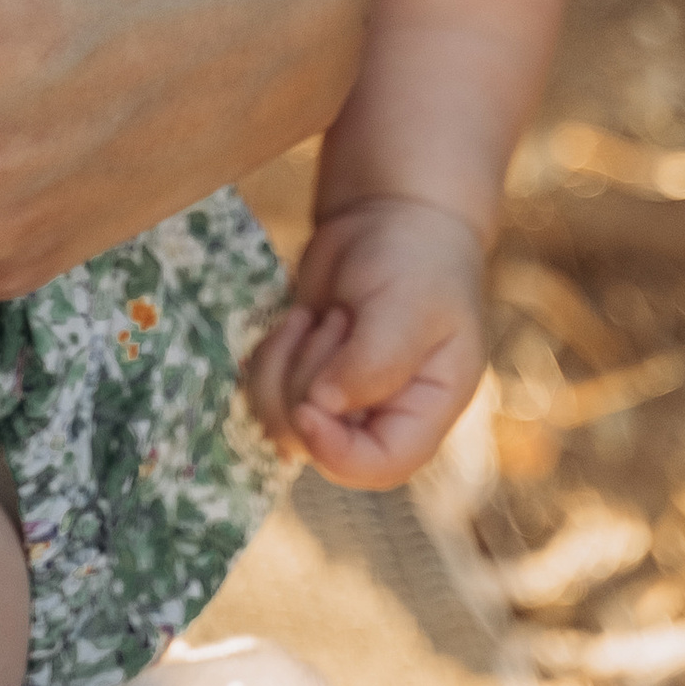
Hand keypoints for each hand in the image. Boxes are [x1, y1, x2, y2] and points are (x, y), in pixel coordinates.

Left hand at [246, 195, 486, 490]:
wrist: (392, 219)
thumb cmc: (417, 261)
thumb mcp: (408, 306)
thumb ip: (372, 361)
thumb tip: (321, 407)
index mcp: (423, 412)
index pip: (379, 466)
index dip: (336, 452)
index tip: (310, 406)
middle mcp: (378, 418)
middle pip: (317, 442)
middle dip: (311, 377)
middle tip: (341, 317)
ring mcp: (335, 403)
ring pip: (280, 420)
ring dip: (289, 362)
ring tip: (327, 314)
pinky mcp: (299, 377)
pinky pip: (261, 391)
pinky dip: (271, 352)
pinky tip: (301, 316)